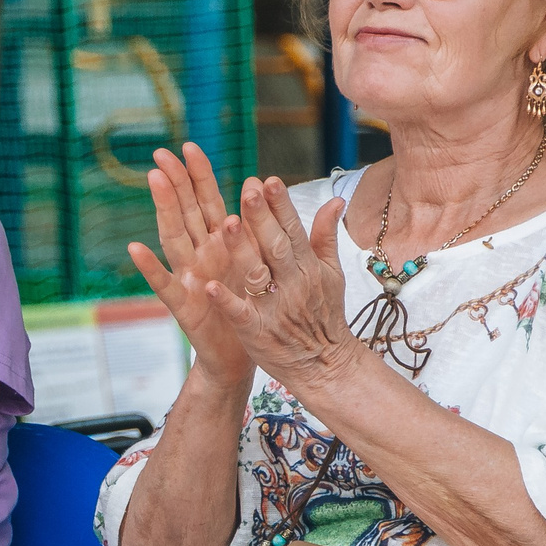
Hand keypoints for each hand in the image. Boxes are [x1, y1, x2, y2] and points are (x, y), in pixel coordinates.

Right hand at [126, 143, 249, 386]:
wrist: (239, 355)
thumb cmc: (245, 306)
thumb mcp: (255, 260)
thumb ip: (251, 225)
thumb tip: (255, 181)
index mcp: (218, 243)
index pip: (206, 201)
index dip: (198, 175)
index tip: (189, 146)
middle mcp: (199, 255)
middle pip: (184, 212)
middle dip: (174, 181)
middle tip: (160, 153)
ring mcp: (187, 278)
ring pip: (173, 237)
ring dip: (164, 209)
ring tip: (154, 181)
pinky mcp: (183, 306)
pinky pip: (164, 284)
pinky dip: (149, 267)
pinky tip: (135, 248)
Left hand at [199, 176, 364, 391]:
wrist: (324, 365)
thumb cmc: (323, 315)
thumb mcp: (330, 274)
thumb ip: (325, 236)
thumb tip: (336, 200)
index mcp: (307, 267)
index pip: (293, 230)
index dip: (281, 205)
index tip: (269, 179)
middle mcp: (292, 283)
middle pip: (275, 246)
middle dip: (261, 217)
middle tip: (247, 189)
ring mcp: (273, 308)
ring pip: (256, 274)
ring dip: (242, 250)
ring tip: (226, 224)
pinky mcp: (256, 331)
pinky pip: (240, 313)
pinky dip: (226, 300)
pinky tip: (208, 285)